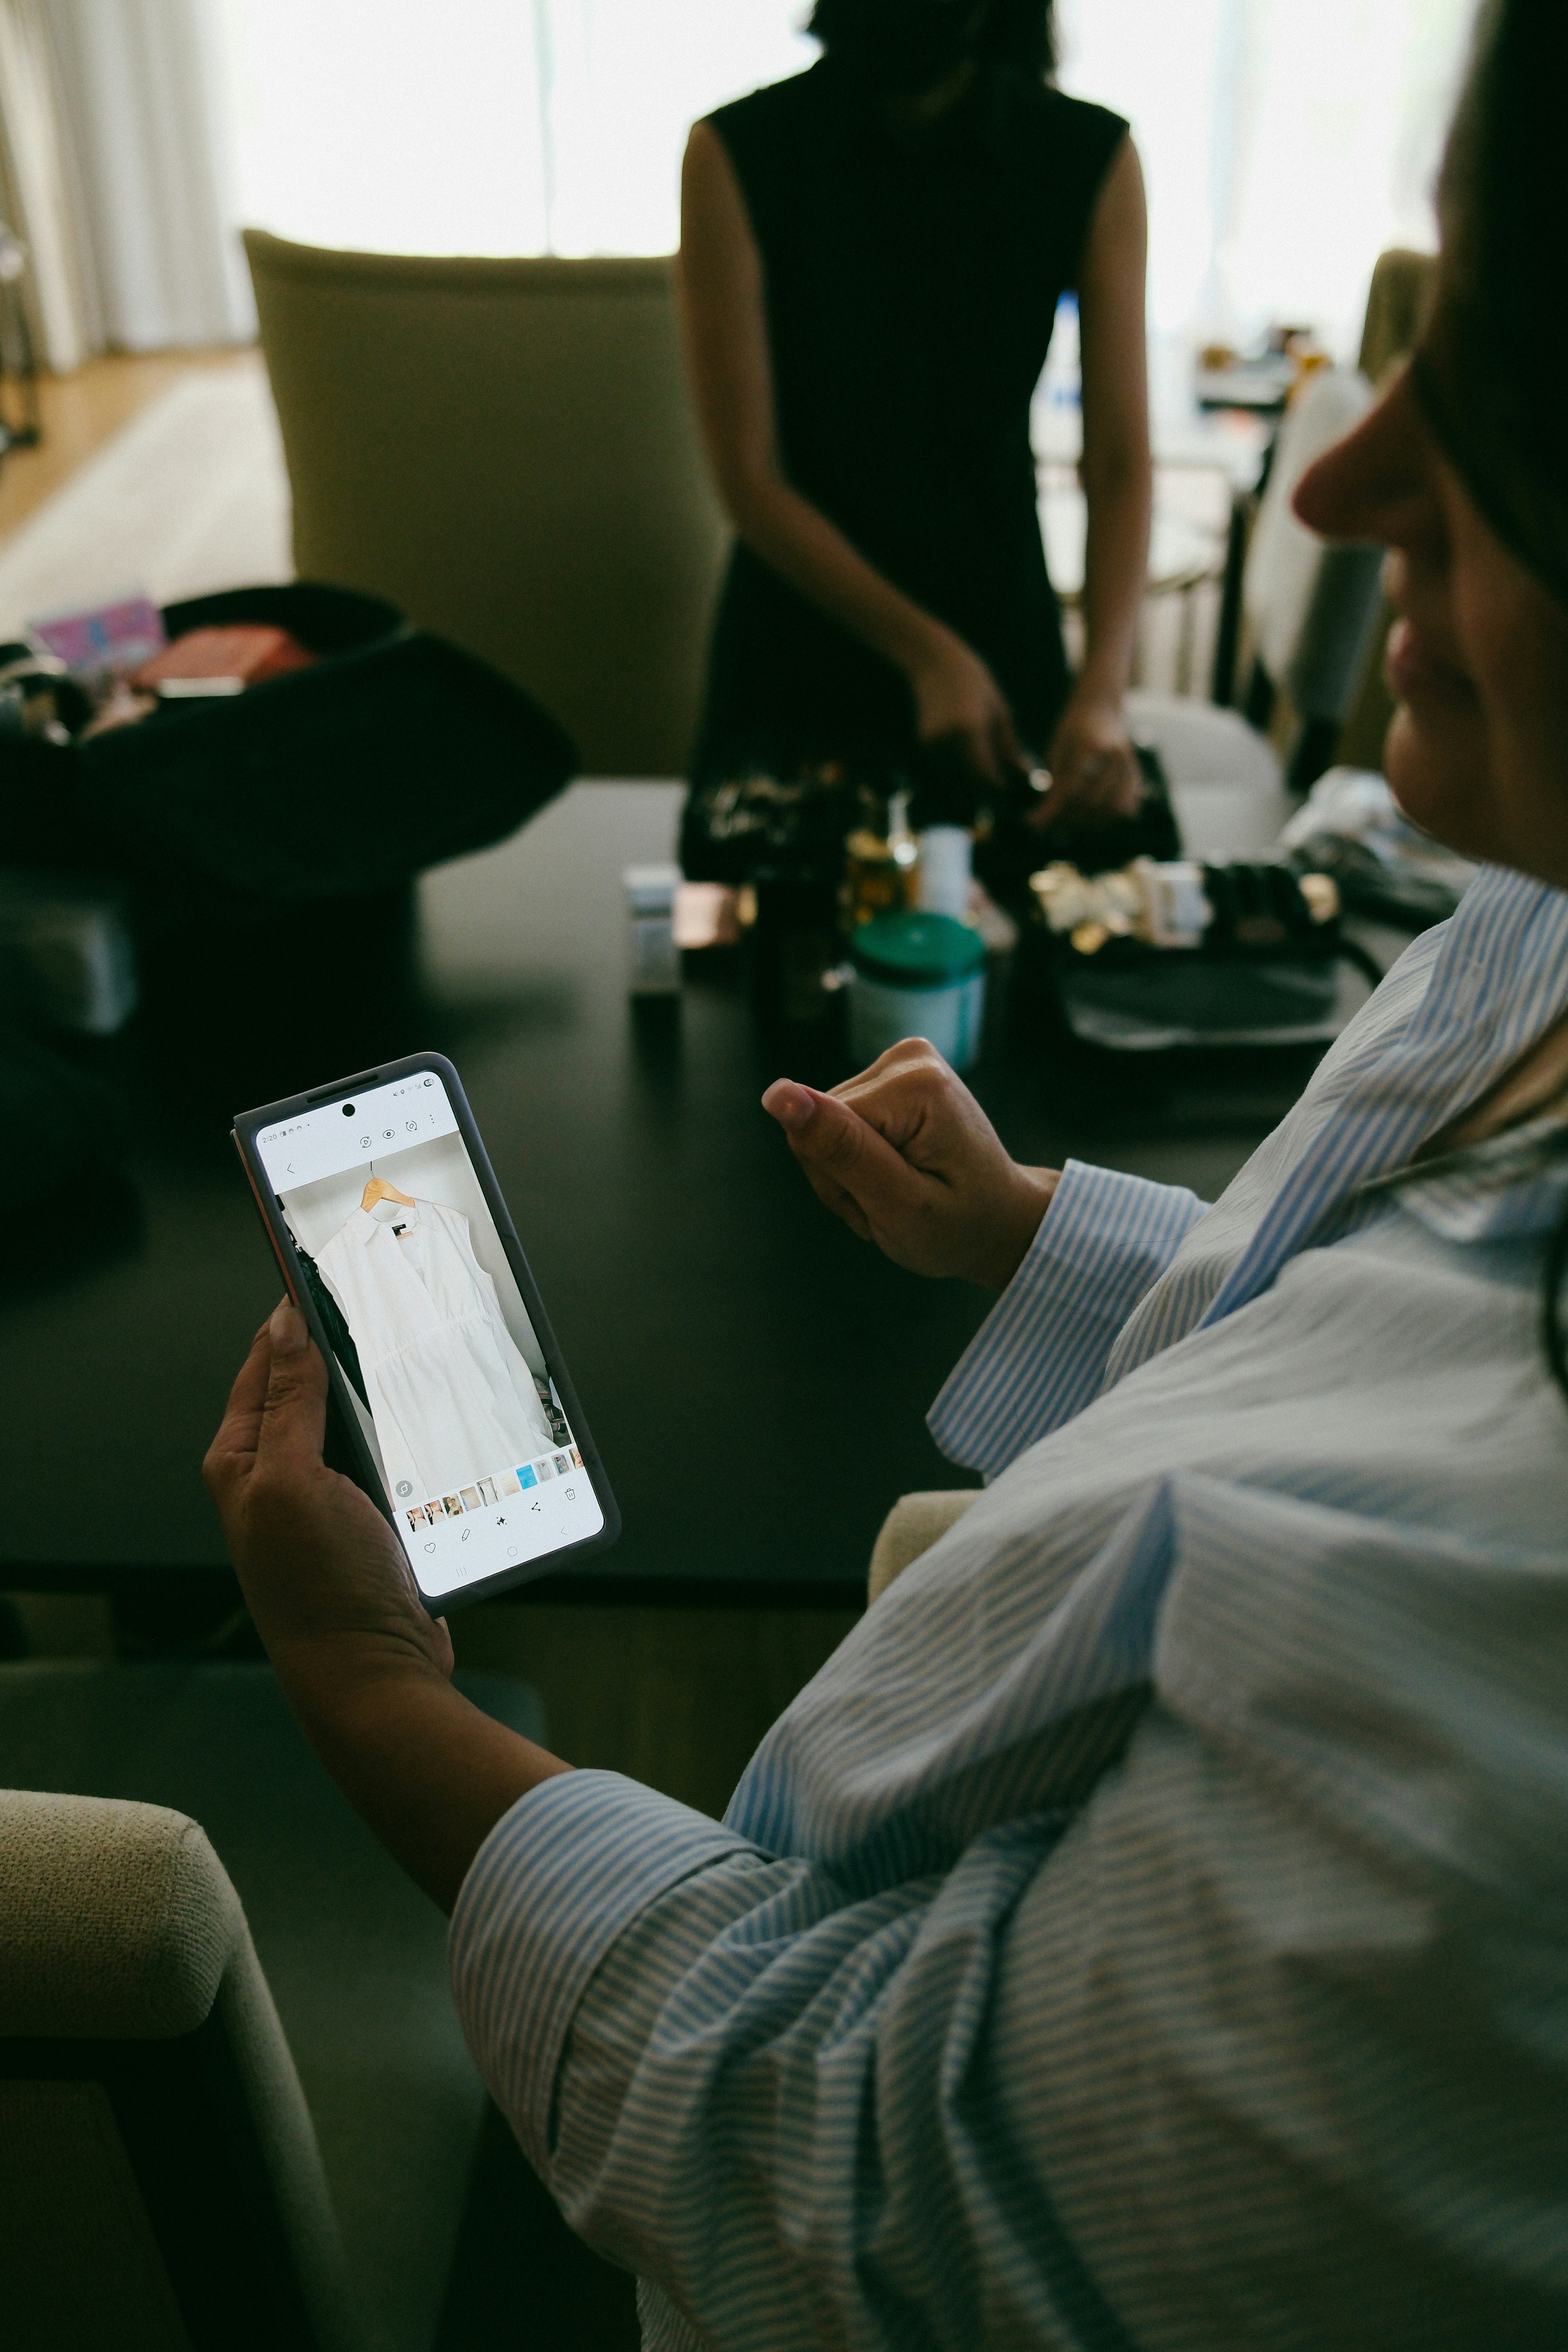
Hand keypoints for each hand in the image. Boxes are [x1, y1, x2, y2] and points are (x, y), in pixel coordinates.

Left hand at [204, 1299, 452, 1699]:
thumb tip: (285, 1323)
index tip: (335, 1273)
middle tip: (389, 1312)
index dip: (298, 1314)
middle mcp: (276, 1475)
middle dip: (346, 1352)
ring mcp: (323, 1497)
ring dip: (382, 1397)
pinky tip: (433, 1423)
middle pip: (312, 1385)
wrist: (372, 1674)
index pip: (266, 1359)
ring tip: (415, 1362)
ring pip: (355, 1419)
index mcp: (241, 1458)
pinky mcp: (369, 1518)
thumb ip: (288, 1401)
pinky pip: (388, 1456)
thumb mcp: (294, 1480)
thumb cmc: (321, 1588)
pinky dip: (407, 1435)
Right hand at [763, 1039, 1057, 1289]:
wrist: (999, 1219)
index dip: (836, 1184)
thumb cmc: (959, 1225)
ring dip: (848, 1173)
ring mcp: (900, 1061)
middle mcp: (908, 1057)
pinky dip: (855, 1160)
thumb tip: (778, 1092)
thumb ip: (841, 1149)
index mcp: (915, 1084)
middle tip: (890, 1205)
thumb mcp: (899, 1205)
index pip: (820, 1131)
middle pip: (818, 1123)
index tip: (883, 1208)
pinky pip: (837, 1120)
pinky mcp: (890, 1073)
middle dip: (842, 1178)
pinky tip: (893, 1174)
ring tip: (896, 1193)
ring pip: (821, 1125)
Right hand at [909, 628, 1021, 785]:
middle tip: (1001, 793)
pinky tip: (968, 763)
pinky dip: (958, 773)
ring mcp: (931, 745)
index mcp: (969, 732)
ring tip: (987, 777)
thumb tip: (1024, 776)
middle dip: (985, 792)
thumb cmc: (975, 683)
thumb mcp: (1001, 713)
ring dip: (970, 785)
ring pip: (954, 781)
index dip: (998, 790)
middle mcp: (945, 742)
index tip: (1010, 792)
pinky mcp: (923, 746)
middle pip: (968, 784)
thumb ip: (1010, 749)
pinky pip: (944, 770)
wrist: (935, 663)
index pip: (985, 777)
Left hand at [1033, 688, 1140, 825]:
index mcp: (1092, 745)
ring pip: (1114, 811)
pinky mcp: (1137, 775)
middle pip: (1093, 803)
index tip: (1031, 823)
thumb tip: (1041, 822)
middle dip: (1068, 821)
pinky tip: (1090, 820)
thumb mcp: (1057, 751)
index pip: (1071, 790)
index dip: (1051, 812)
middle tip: (1050, 828)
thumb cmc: (1073, 728)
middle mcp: (1116, 756)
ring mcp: (1131, 766)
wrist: (1102, 707)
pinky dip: (1109, 819)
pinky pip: (1128, 808)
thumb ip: (1054, 786)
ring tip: (1070, 826)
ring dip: (1090, 824)